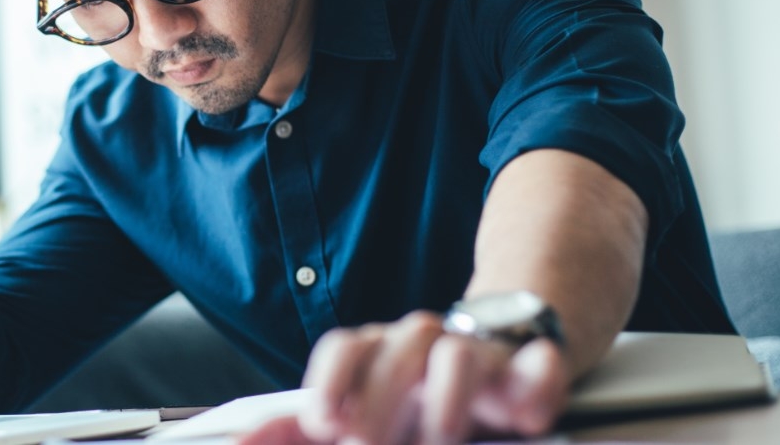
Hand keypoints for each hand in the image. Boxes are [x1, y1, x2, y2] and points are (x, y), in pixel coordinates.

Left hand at [241, 311, 569, 444]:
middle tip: (366, 442)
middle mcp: (423, 345)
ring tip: (439, 438)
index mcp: (378, 351)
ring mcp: (479, 353)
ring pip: (458, 353)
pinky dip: (534, 383)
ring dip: (446, 398)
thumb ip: (297, 430)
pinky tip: (523, 414)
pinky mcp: (531, 369)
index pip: (348, 348)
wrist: (501, 352)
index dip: (331, 381)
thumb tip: (241, 442)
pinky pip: (537, 364)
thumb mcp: (355, 409)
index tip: (322, 421)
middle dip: (381, 398)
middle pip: (398, 349)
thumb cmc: (415, 390)